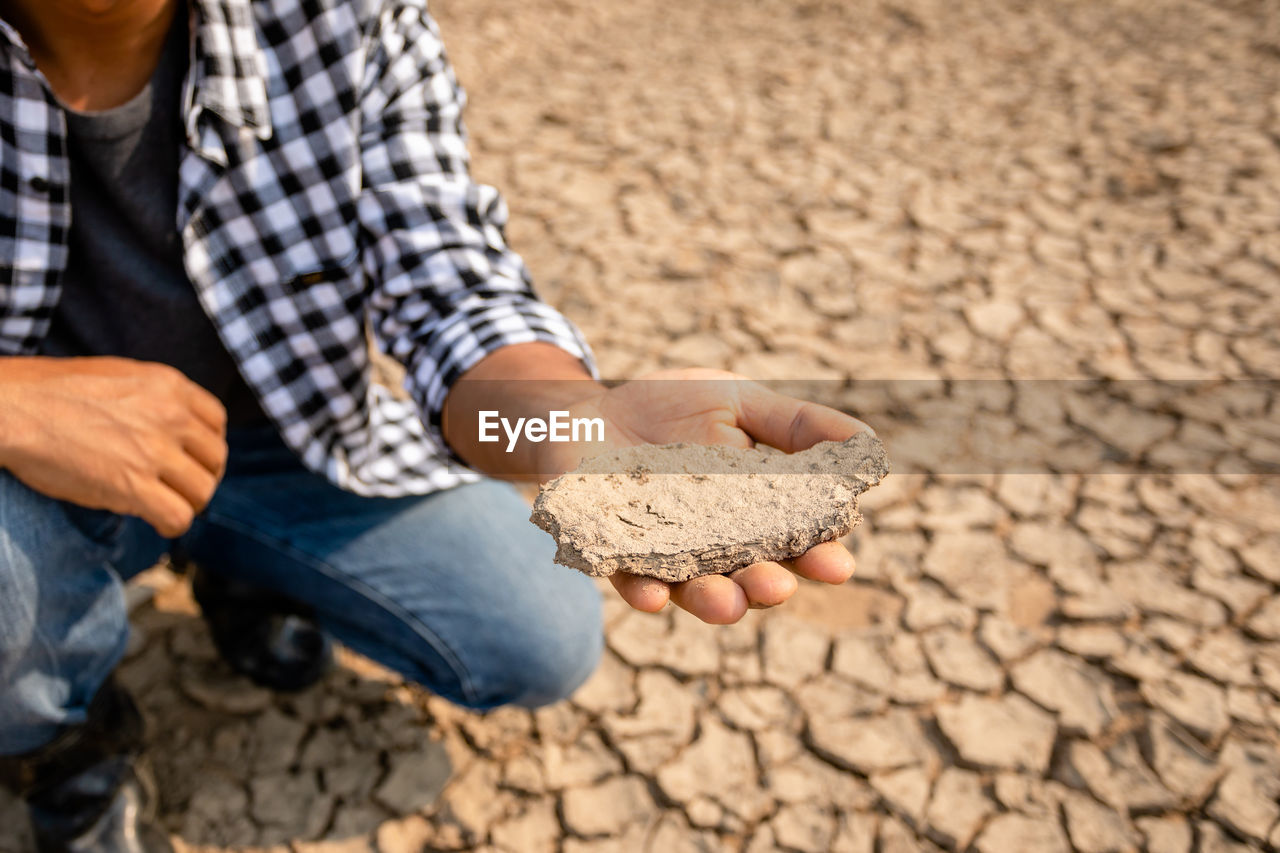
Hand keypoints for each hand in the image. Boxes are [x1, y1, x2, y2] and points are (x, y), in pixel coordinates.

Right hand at [0, 357, 227, 536]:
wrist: (9, 407)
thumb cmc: (49, 392)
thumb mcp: (118, 376)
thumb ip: (152, 397)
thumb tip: (171, 425)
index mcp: (169, 385)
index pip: (217, 421)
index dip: (206, 445)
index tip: (189, 460)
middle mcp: (170, 415)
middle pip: (216, 459)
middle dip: (201, 477)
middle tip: (180, 489)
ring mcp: (153, 451)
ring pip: (203, 491)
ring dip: (188, 503)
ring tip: (167, 507)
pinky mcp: (132, 486)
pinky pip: (178, 516)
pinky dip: (172, 525)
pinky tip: (157, 523)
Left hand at [535, 368, 875, 624]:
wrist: (586, 408)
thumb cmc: (669, 407)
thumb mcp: (738, 401)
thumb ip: (798, 424)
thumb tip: (868, 445)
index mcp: (756, 514)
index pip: (796, 543)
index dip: (818, 556)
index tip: (837, 562)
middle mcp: (716, 546)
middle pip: (751, 578)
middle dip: (767, 586)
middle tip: (777, 585)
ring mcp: (665, 556)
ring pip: (697, 592)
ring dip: (715, 602)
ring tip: (726, 601)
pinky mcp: (614, 556)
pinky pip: (630, 582)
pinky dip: (643, 592)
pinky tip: (652, 595)